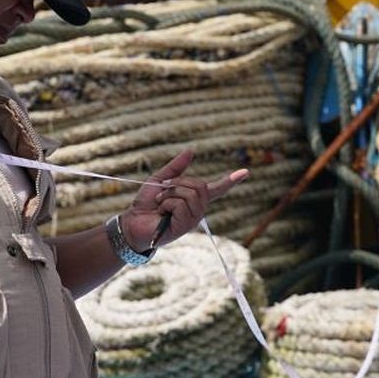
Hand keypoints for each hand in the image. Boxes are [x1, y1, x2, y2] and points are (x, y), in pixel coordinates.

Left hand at [119, 150, 248, 250]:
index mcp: (194, 199)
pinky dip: (166, 203)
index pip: (216, 189)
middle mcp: (197, 210)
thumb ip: (176, 167)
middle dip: (177, 183)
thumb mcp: (160, 180)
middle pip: (199, 186)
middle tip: (162, 193)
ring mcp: (192, 220)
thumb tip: (191, 150)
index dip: (231, 180)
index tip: (246, 171)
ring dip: (169, 194)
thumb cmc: (145, 204)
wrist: (132, 222)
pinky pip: (180, 204)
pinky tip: (161, 212)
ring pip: (190, 194)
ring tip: (160, 204)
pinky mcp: (184, 227)